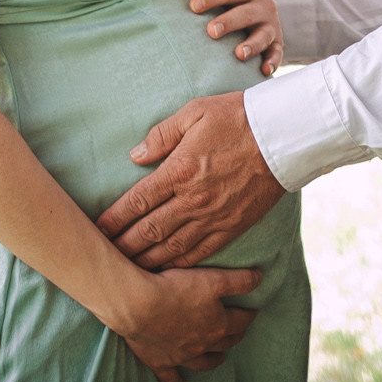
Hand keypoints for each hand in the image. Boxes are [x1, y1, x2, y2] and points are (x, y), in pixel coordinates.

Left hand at [97, 91, 286, 270]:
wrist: (284, 137)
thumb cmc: (238, 118)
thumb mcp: (195, 111)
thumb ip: (162, 135)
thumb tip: (135, 155)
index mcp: (179, 170)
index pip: (138, 201)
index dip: (114, 218)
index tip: (97, 229)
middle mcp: (193, 199)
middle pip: (150, 230)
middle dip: (124, 246)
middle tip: (104, 257)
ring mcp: (213, 217)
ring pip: (173, 247)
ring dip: (147, 260)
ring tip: (128, 270)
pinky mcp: (233, 227)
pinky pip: (201, 252)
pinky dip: (180, 264)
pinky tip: (167, 270)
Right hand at [108, 264, 261, 381]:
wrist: (138, 306)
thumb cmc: (175, 289)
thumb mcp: (213, 279)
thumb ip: (239, 280)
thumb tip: (261, 279)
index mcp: (218, 325)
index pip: (241, 320)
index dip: (248, 314)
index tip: (252, 310)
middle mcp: (203, 344)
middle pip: (224, 342)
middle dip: (234, 336)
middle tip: (238, 331)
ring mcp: (182, 356)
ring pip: (203, 363)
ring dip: (214, 361)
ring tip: (220, 359)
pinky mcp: (160, 362)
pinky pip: (171, 378)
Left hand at [191, 0, 281, 76]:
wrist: (261, 5)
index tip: (194, 6)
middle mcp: (264, 5)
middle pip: (246, 13)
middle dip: (229, 22)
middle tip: (211, 31)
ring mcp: (271, 25)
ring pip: (263, 35)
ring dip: (252, 45)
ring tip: (239, 54)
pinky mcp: (276, 43)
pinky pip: (276, 53)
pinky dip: (273, 62)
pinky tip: (264, 71)